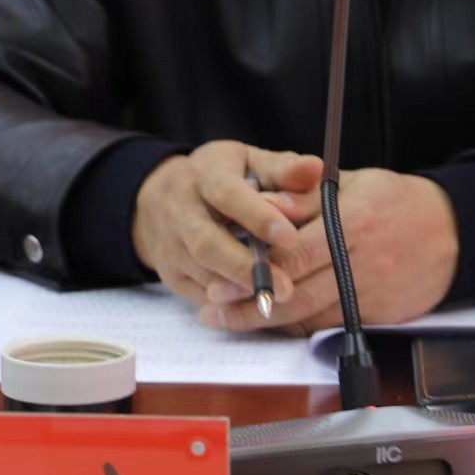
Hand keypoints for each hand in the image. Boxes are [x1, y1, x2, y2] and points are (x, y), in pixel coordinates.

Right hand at [130, 141, 323, 307]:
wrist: (159, 199)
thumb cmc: (221, 177)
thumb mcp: (250, 163)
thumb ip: (283, 170)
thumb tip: (316, 168)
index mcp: (205, 175)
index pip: (228, 194)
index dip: (258, 217)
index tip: (292, 238)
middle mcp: (181, 210)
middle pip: (208, 243)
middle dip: (247, 268)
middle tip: (287, 289)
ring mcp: (171, 246)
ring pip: (204, 275)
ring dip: (241, 293)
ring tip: (277, 303)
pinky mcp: (172, 276)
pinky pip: (201, 296)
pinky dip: (231, 307)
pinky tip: (259, 311)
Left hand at [201, 167, 457, 335]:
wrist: (451, 234)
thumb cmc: (395, 202)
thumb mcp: (351, 185)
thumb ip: (305, 198)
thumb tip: (262, 207)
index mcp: (352, 223)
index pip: (295, 252)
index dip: (254, 270)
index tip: (220, 277)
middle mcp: (360, 262)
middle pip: (296, 293)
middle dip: (249, 305)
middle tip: (212, 308)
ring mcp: (368, 293)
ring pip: (308, 316)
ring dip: (265, 321)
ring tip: (228, 319)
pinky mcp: (373, 315)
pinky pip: (325, 325)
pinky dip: (294, 326)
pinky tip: (268, 322)